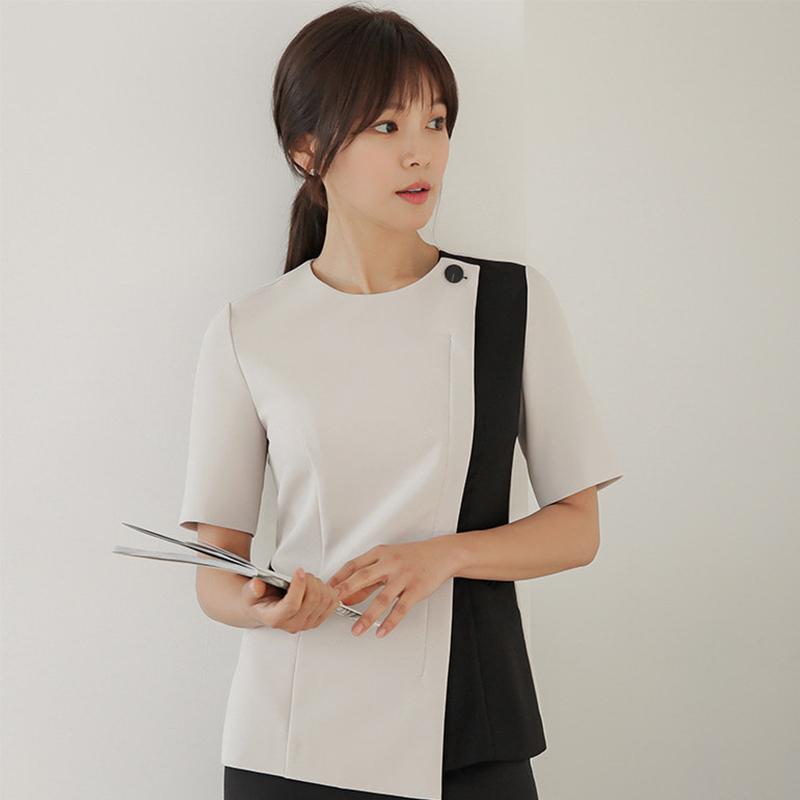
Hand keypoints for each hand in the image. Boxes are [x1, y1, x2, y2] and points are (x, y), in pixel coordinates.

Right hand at [243, 568, 339, 633]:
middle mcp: (292, 624)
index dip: (299, 586)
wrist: (262, 610)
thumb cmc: (258, 601)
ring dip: (320, 585)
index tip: (299, 571)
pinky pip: (332, 606)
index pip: (292, 605)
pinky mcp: (316, 620)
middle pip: (312, 601)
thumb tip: (257, 586)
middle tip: (303, 574)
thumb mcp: (248, 593)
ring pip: (324, 601)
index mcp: (276, 618)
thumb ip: (252, 589)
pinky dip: (330, 593)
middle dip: (310, 581)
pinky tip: (322, 586)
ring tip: (310, 580)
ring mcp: (306, 624)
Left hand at [327, 539, 454, 638]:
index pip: (354, 565)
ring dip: (367, 616)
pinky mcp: (416, 589)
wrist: (441, 554)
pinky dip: (390, 622)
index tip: (326, 590)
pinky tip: (381, 631)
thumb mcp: (388, 560)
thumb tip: (348, 595)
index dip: (338, 578)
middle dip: (346, 591)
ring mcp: (403, 576)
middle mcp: (390, 563)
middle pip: (364, 578)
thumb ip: (368, 578)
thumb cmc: (412, 557)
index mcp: (380, 554)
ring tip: (357, 630)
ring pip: (382, 598)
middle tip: (333, 605)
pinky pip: (401, 608)